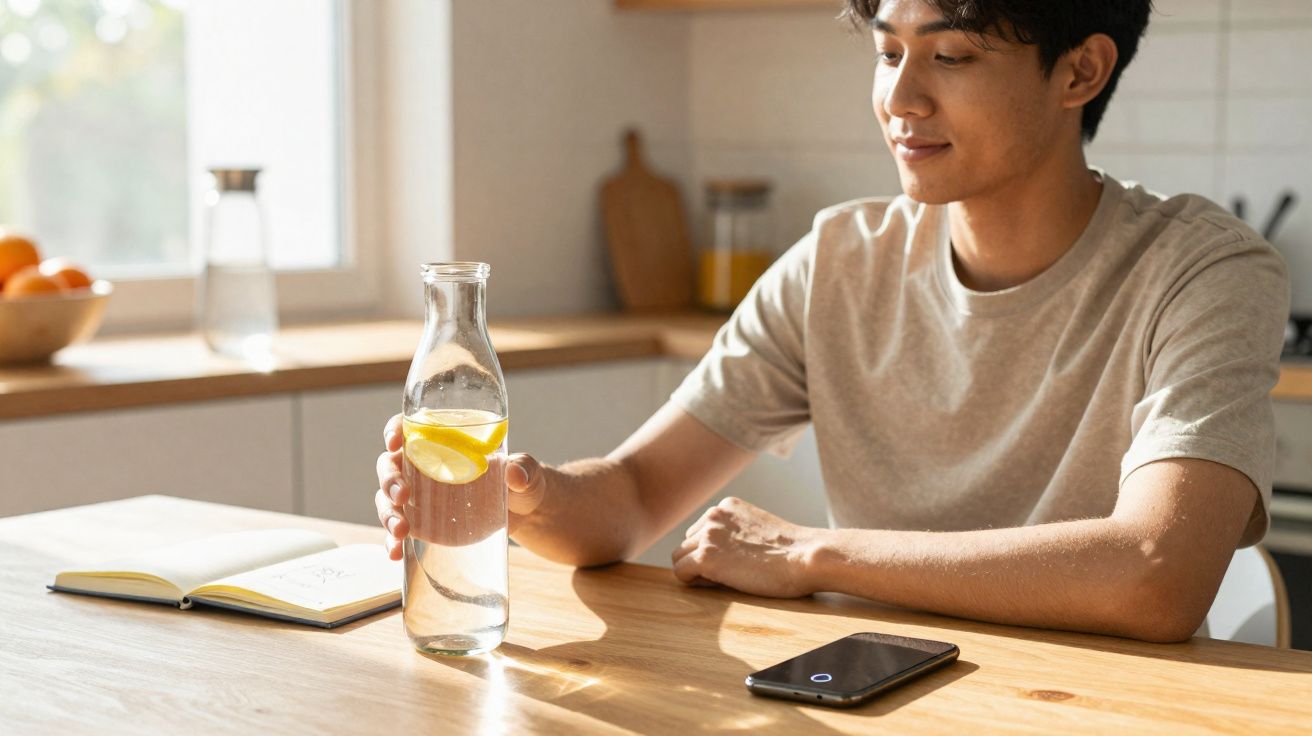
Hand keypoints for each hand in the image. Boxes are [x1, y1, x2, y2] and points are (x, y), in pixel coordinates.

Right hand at [374, 413, 550, 560]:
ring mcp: (420, 495)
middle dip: (389, 480)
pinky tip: (396, 552)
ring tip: (400, 531)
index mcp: (444, 440)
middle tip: (403, 496)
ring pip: (388, 499)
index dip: (394, 431)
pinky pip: (399, 528)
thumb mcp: (527, 470)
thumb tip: (515, 474)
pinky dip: (393, 540)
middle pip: (390, 465)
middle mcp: (424, 464)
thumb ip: (524, 468)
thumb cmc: (522, 479)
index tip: (394, 442)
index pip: (409, 427)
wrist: (524, 512)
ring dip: (388, 513)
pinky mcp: (423, 522)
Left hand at [672, 497, 823, 597]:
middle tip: (727, 575)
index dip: (712, 550)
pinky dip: (693, 582)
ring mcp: (708, 535)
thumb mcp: (759, 530)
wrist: (806, 557)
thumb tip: (717, 555)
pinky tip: (716, 585)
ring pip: (680, 557)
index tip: (732, 563)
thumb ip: (736, 533)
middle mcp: (714, 515)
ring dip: (696, 571)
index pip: (701, 530)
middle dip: (701, 559)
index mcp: (727, 506)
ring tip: (722, 581)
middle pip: (688, 542)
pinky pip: (681, 572)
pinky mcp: (707, 557)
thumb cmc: (792, 552)